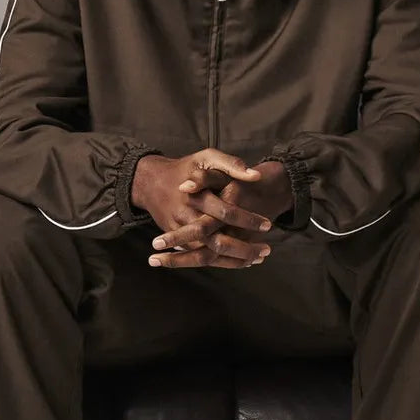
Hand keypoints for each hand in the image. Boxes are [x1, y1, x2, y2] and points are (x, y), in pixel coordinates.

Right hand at [131, 150, 273, 268]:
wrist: (151, 182)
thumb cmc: (186, 168)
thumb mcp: (207, 157)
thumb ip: (231, 164)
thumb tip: (255, 176)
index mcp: (197, 196)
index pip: (226, 212)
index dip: (247, 220)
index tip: (268, 224)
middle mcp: (187, 216)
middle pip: (217, 242)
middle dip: (244, 249)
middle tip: (266, 250)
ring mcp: (180, 231)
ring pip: (209, 255)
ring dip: (234, 261)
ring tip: (258, 258)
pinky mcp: (176, 240)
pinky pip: (199, 257)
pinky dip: (221, 262)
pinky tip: (241, 261)